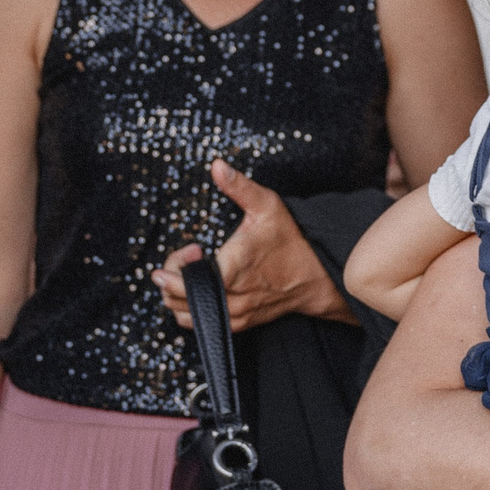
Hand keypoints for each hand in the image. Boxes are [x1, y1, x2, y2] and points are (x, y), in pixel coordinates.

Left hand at [151, 160, 352, 333]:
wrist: (318, 275)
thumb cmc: (292, 241)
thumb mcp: (267, 206)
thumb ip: (239, 186)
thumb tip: (216, 166)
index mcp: (234, 268)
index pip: (186, 282)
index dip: (174, 267)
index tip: (189, 248)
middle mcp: (232, 296)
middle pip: (178, 298)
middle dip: (171, 277)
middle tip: (190, 256)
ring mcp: (235, 313)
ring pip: (185, 316)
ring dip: (178, 295)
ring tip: (192, 274)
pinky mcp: (239, 322)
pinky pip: (201, 324)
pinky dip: (191, 308)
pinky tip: (202, 288)